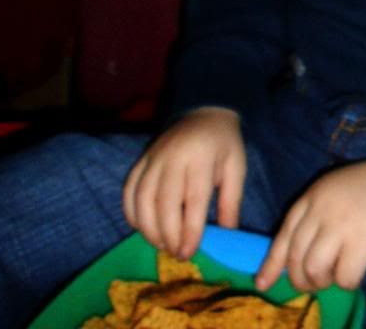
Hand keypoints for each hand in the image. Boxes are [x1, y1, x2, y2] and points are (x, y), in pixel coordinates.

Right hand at [122, 106, 245, 259]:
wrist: (204, 112)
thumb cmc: (223, 143)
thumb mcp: (236, 167)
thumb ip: (231, 201)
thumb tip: (226, 235)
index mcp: (201, 157)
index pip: (193, 199)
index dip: (189, 230)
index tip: (189, 253)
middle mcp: (172, 156)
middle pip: (163, 202)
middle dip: (168, 234)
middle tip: (177, 254)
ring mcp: (153, 157)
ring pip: (141, 199)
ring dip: (148, 229)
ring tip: (162, 245)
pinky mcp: (140, 160)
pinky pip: (129, 190)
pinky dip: (132, 214)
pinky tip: (144, 228)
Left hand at [255, 160, 365, 292]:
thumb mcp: (334, 191)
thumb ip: (316, 217)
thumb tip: (299, 258)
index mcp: (312, 197)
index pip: (284, 235)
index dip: (271, 263)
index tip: (262, 283)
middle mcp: (321, 211)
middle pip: (295, 256)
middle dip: (299, 278)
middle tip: (313, 282)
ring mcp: (339, 226)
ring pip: (313, 269)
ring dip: (321, 281)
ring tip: (334, 276)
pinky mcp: (361, 242)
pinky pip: (343, 277)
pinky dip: (346, 282)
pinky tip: (355, 271)